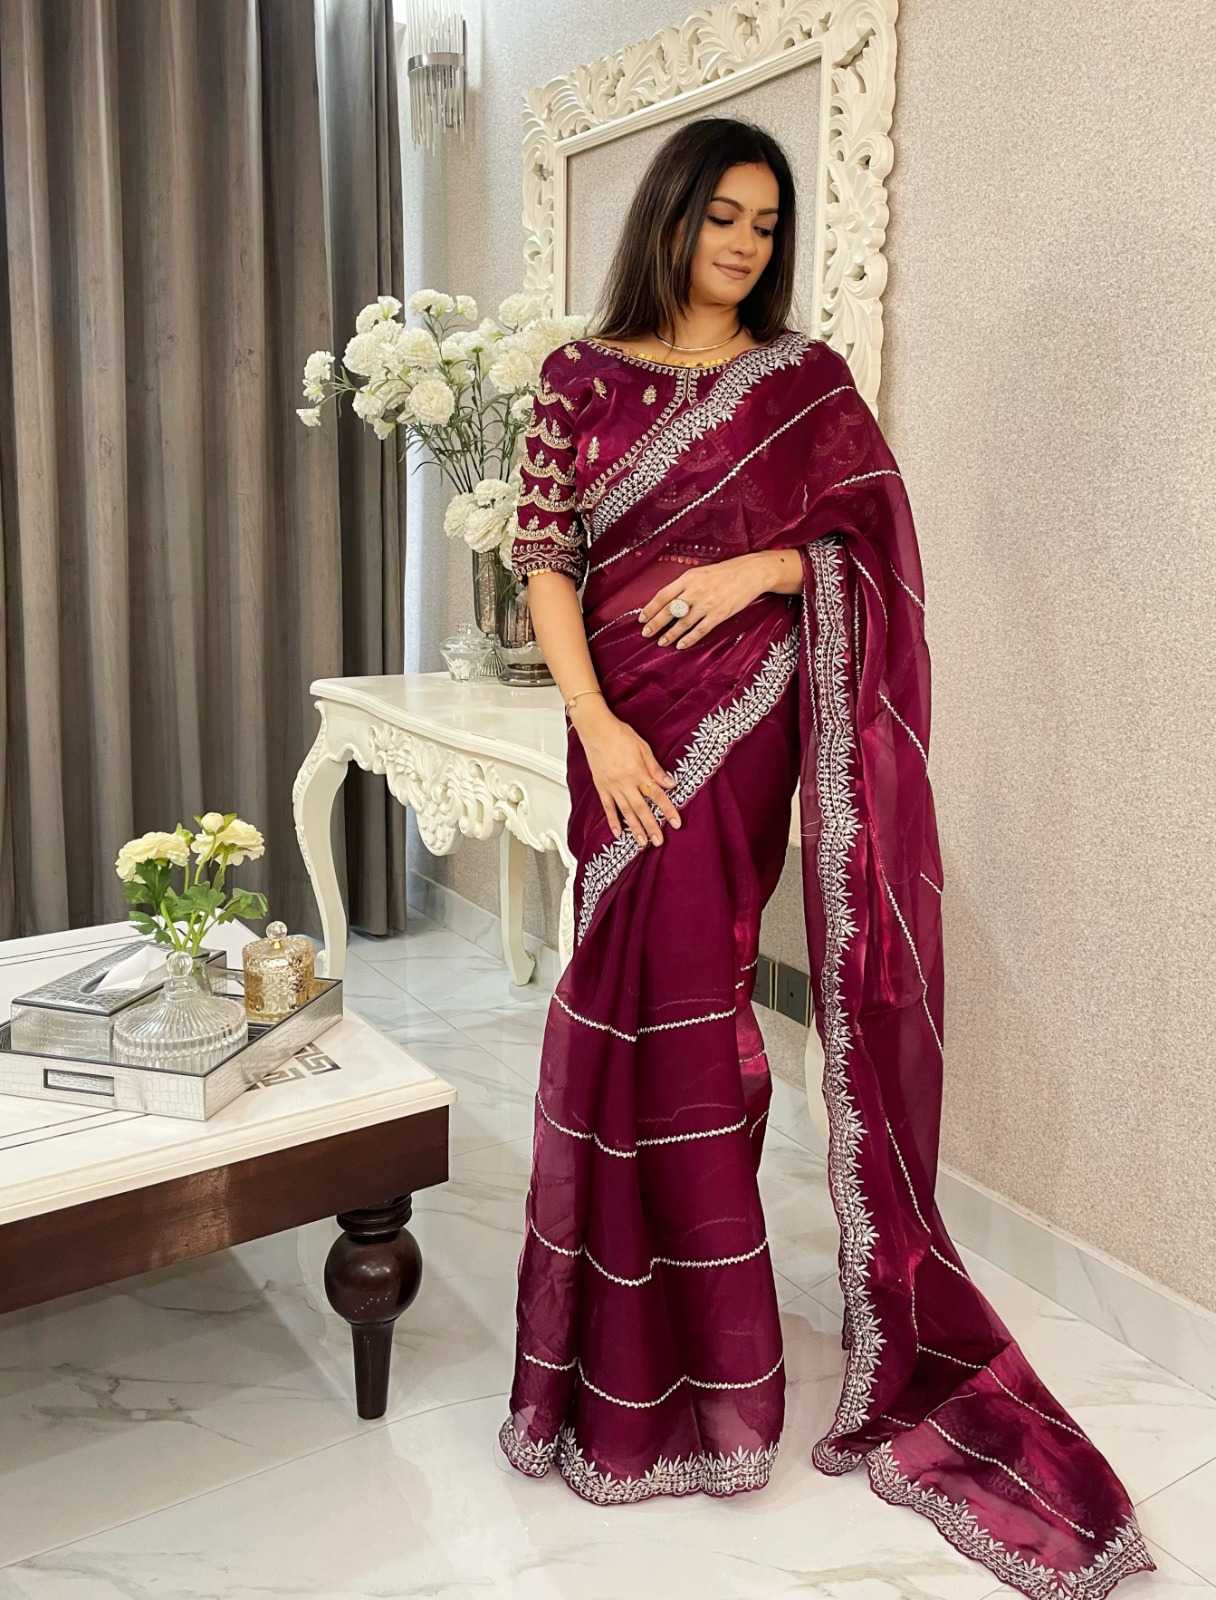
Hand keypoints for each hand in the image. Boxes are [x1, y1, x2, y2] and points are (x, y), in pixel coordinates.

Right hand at [569, 700, 681, 846]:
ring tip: (642, 843)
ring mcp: (612, 787)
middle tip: (658, 841)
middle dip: (651, 827)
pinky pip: (608, 808)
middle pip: (642, 809)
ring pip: (626, 812)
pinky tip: (619, 833)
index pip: (657, 795)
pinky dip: (613, 821)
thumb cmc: (620, 735)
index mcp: (638, 773)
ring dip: (635, 829)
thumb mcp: (643, 748)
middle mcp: (625, 783)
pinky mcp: (602, 787)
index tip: (676, 823)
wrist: (596, 730)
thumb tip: (670, 783)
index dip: (668, 810)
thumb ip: (656, 769)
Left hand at [637, 554, 770, 648]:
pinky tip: (680, 644)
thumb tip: (667, 600)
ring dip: (670, 634)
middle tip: (646, 633)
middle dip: (656, 623)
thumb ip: (684, 585)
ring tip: (661, 642)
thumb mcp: (700, 572)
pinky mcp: (719, 614)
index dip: (650, 608)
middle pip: (670, 610)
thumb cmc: (724, 573)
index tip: (641, 618)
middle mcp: (695, 591)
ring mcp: (708, 604)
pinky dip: (689, 638)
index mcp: (688, 578)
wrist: (750, 573)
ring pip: (683, 623)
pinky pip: (700, 630)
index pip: (663, 595)